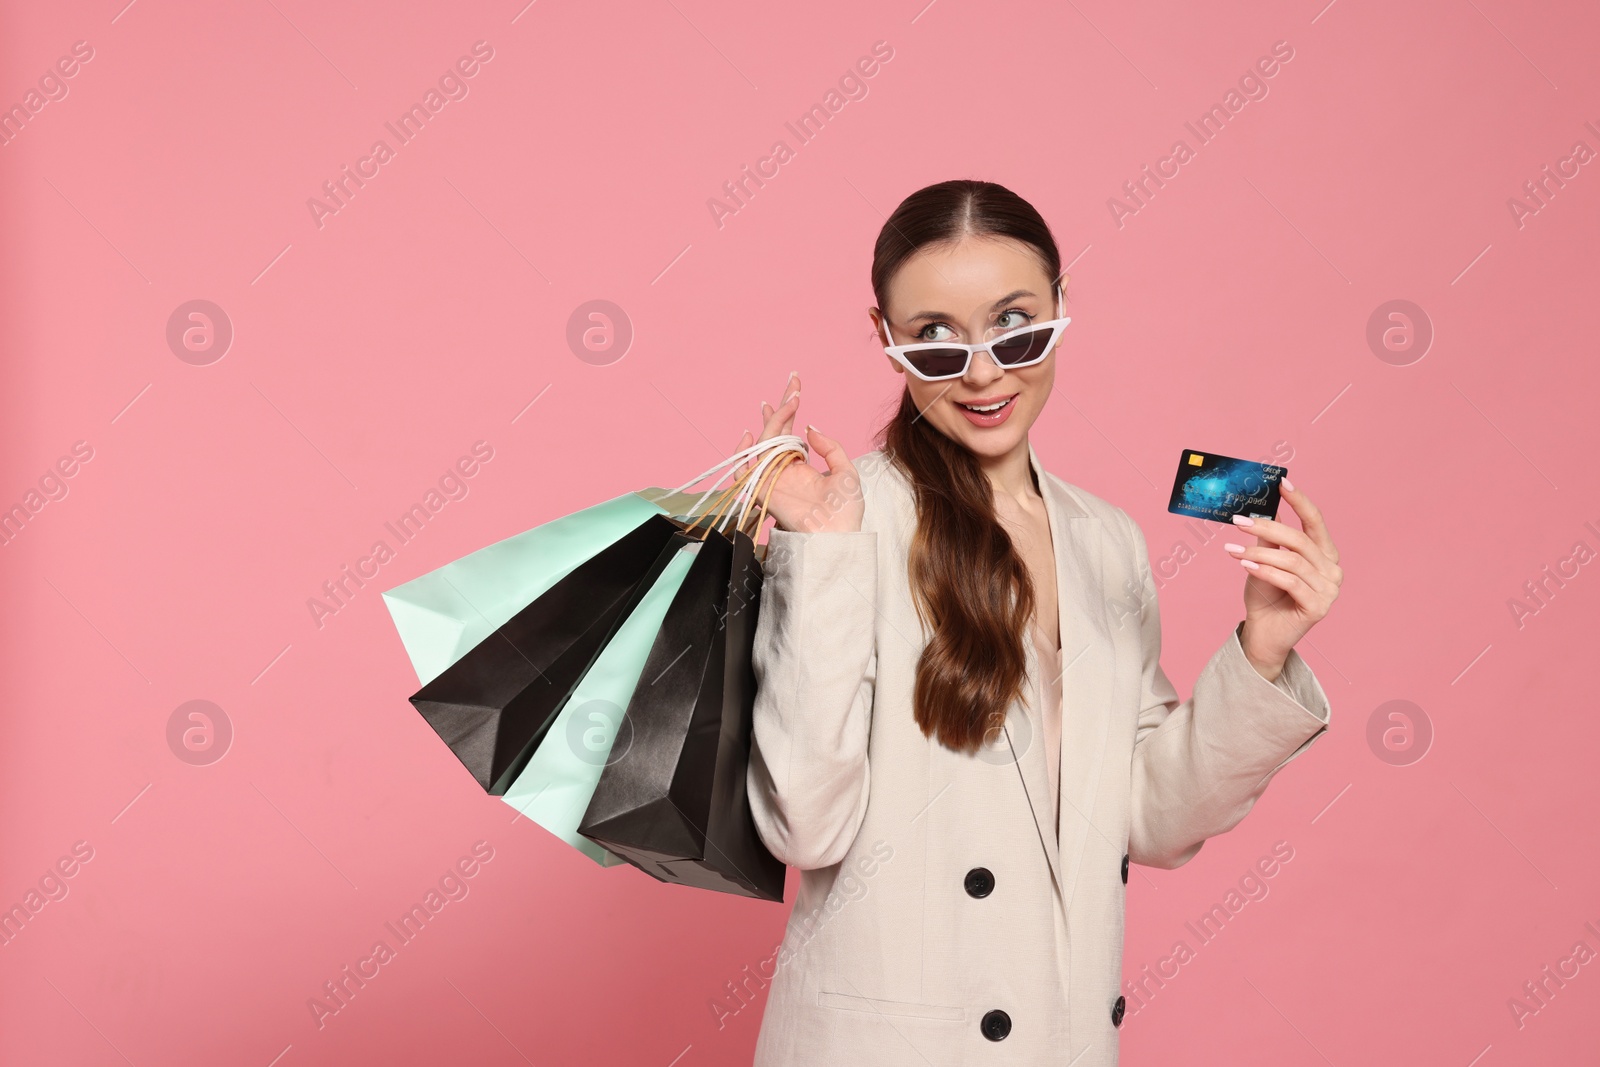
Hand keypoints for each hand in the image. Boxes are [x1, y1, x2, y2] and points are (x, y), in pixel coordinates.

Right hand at [733, 372, 862, 533]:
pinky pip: (745, 470)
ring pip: (763, 444)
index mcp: (801, 467)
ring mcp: (773, 479)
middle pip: (775, 433)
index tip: (795, 386)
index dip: (790, 410)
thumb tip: (809, 427)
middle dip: (782, 407)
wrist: (839, 535)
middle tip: (793, 383)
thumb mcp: (845, 471)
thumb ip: (829, 447)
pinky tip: (750, 433)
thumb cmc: (846, 511)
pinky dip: (743, 453)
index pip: (789, 433)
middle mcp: (784, 470)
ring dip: (774, 422)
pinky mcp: (764, 491)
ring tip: (789, 403)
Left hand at [1223, 479, 1341, 681]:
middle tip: (1239, 522)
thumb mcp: (1265, 559)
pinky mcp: (1318, 607)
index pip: (1315, 522)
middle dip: (1269, 527)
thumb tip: (1263, 505)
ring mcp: (1329, 590)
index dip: (1300, 501)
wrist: (1264, 633)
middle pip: (1301, 540)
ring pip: (1293, 561)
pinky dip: (1265, 571)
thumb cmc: (1266, 595)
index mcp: (1324, 554)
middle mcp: (1332, 570)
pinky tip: (1245, 566)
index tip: (1282, 482)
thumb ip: (1269, 536)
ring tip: (1234, 551)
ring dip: (1259, 553)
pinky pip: (1290, 582)